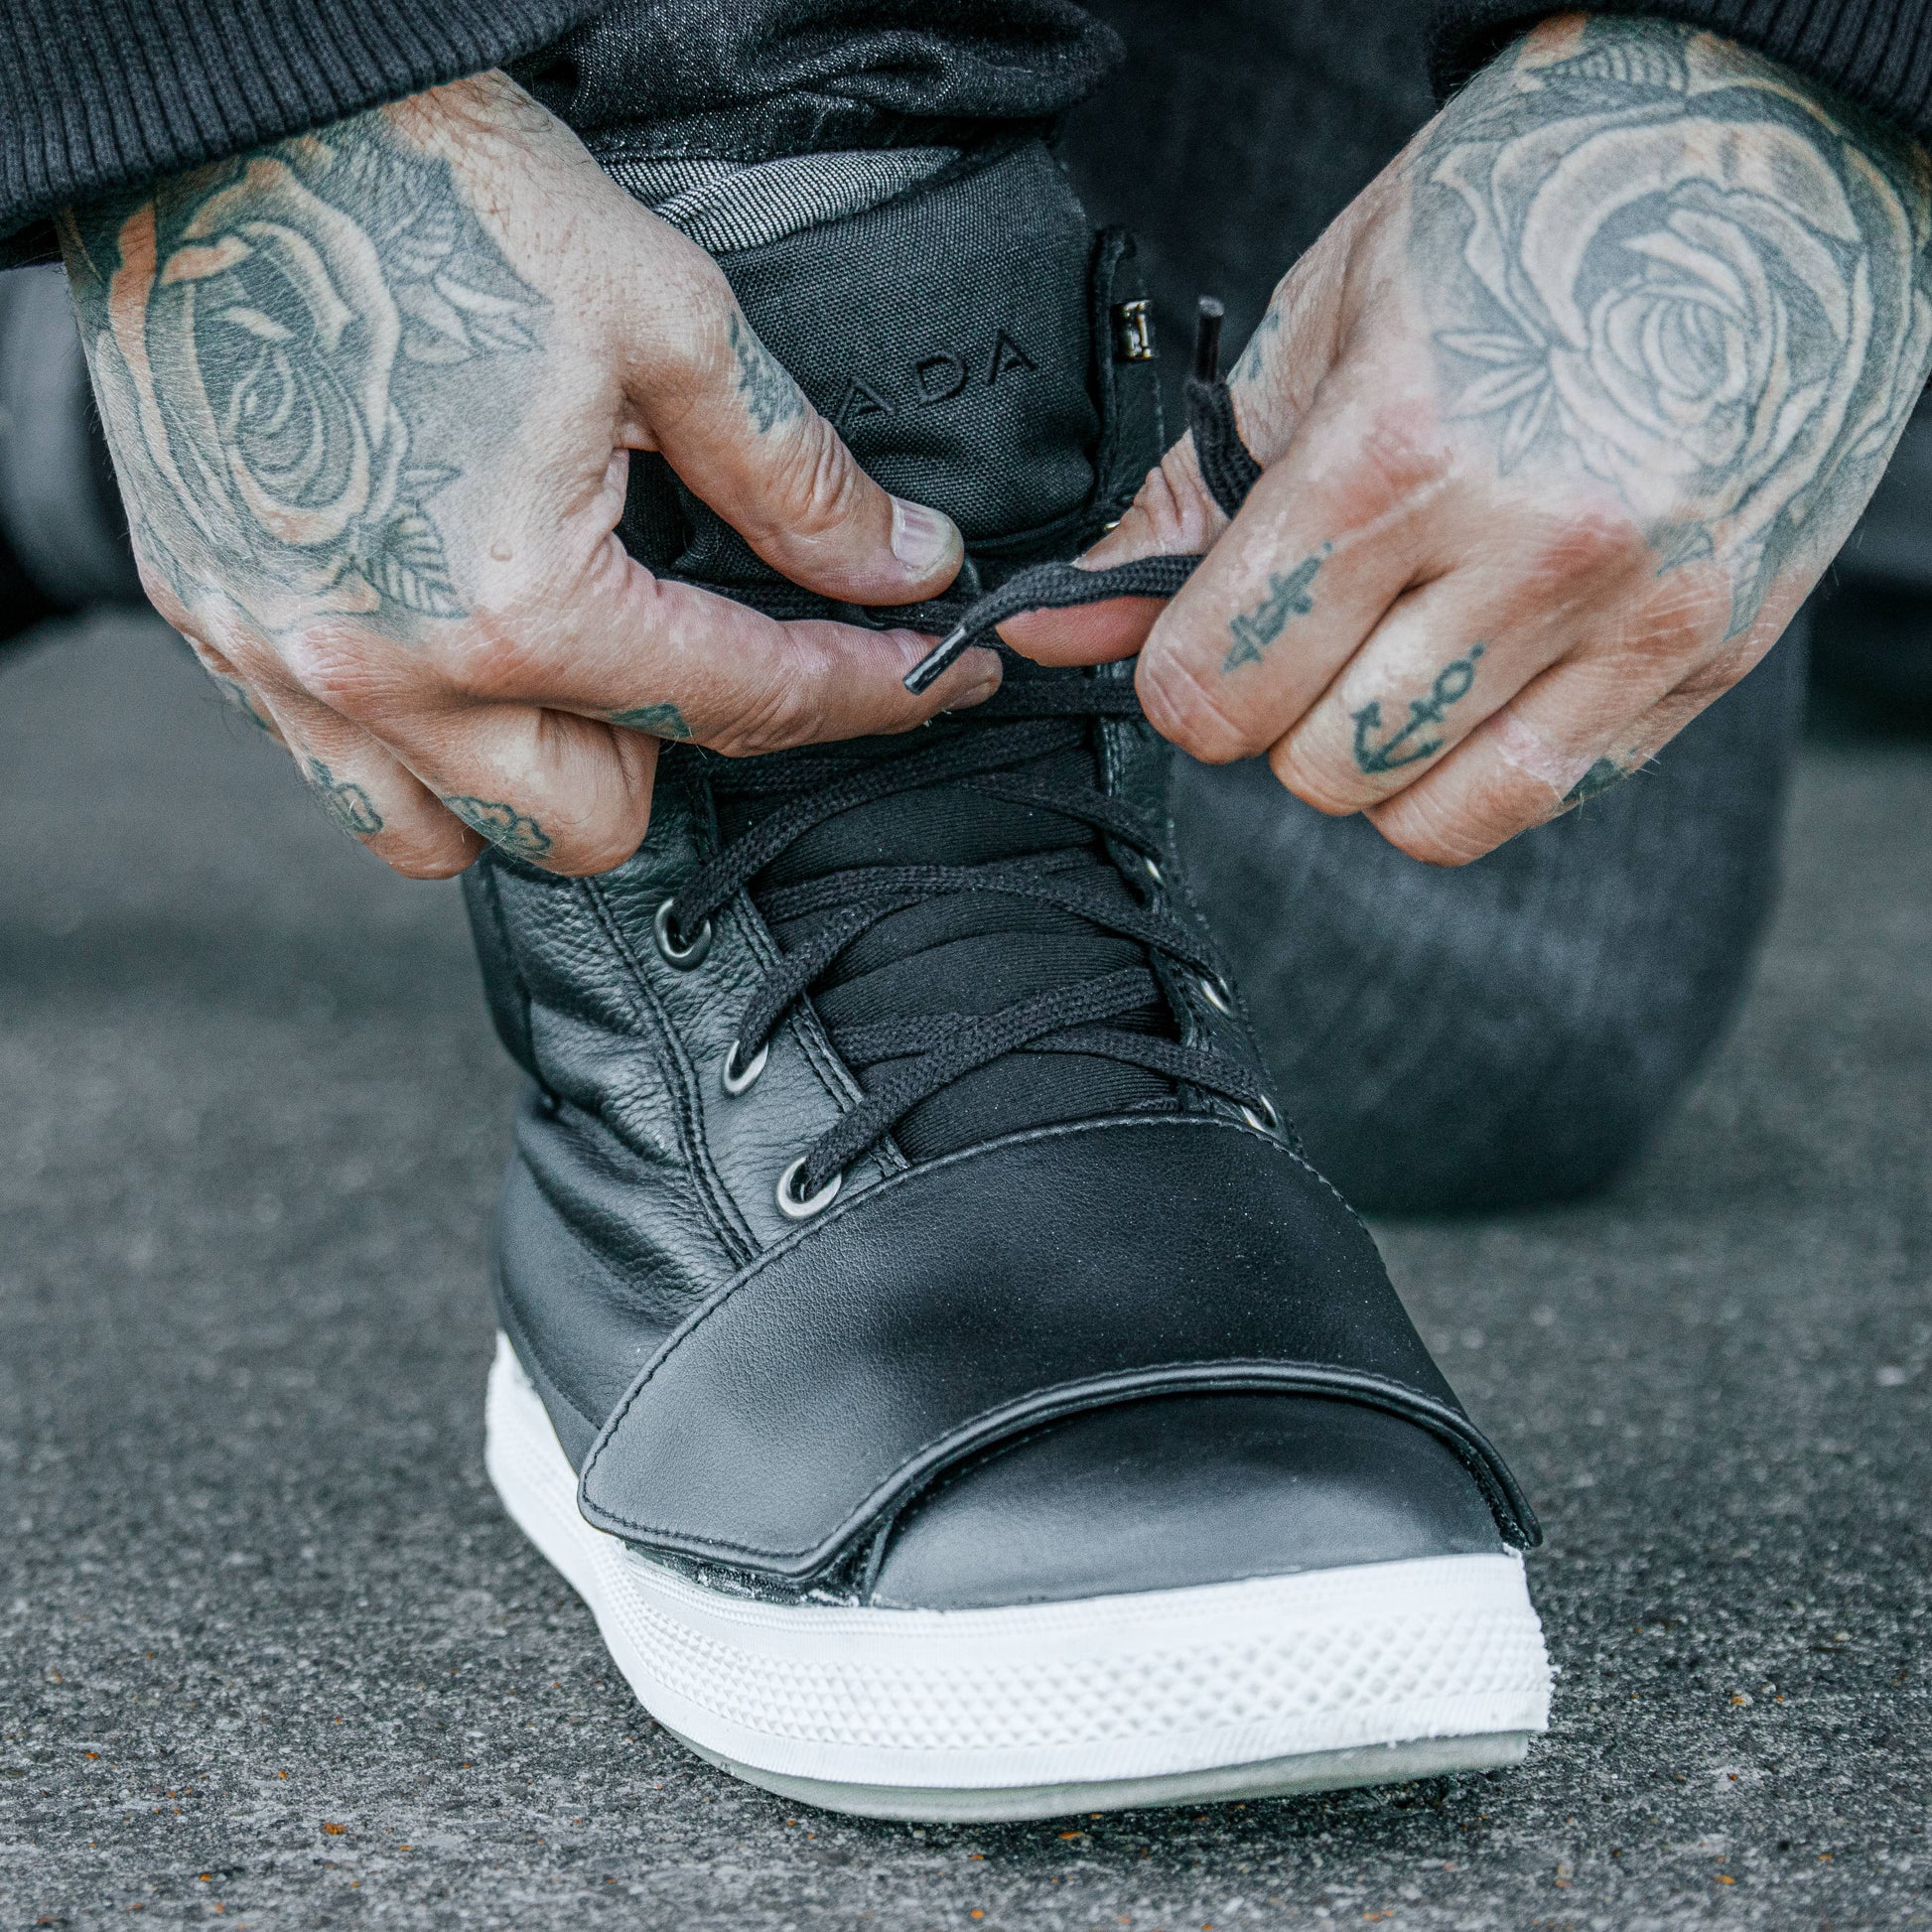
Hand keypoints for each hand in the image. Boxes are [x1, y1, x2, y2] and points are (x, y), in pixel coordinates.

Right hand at [59, 73, 992, 876]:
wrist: (222, 116)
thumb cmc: (429, 189)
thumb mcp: (661, 317)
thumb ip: (792, 477)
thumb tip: (899, 563)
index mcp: (515, 602)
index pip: (744, 704)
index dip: (870, 696)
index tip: (944, 678)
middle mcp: (389, 673)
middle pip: (598, 827)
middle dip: (677, 753)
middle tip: (698, 641)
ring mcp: (286, 669)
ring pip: (463, 836)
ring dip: (547, 776)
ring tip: (574, 662)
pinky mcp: (215, 633)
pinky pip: (351, 784)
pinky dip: (430, 755)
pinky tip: (464, 657)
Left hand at [1009, 14, 1931, 862]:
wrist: (1760, 156)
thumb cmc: (1527, 216)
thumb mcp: (1323, 323)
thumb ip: (1183, 500)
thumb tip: (1057, 625)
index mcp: (1405, 450)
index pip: (1221, 683)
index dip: (1183, 676)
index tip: (1202, 640)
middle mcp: (1533, 549)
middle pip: (1316, 765)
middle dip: (1281, 714)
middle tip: (1320, 622)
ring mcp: (1636, 614)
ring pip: (1422, 813)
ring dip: (1379, 753)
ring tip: (1408, 641)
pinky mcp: (1709, 654)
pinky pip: (1539, 798)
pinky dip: (1480, 766)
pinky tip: (1490, 665)